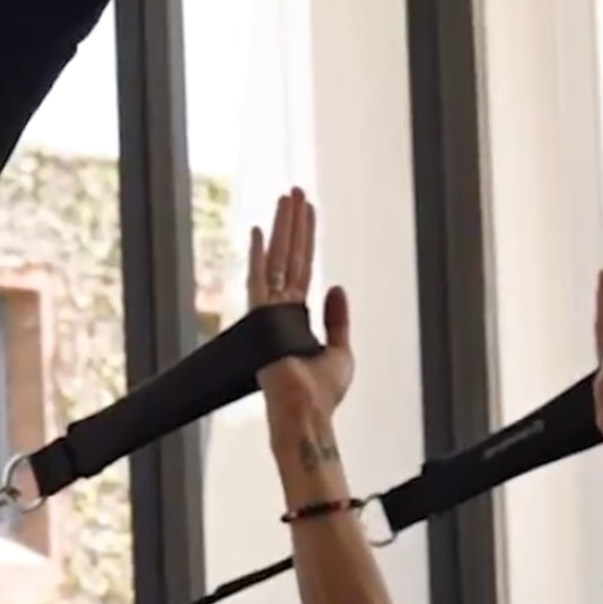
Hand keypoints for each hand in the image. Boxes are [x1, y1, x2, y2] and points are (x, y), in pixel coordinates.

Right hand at [247, 188, 355, 423]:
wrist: (308, 413)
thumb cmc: (322, 393)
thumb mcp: (342, 351)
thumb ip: (338, 319)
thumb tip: (336, 286)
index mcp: (298, 317)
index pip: (303, 267)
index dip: (307, 238)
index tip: (307, 210)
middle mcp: (281, 310)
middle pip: (291, 255)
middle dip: (294, 222)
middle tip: (296, 190)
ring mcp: (270, 313)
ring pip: (280, 259)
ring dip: (284, 227)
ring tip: (288, 196)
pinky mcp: (263, 320)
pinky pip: (260, 280)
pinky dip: (260, 256)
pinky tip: (261, 231)